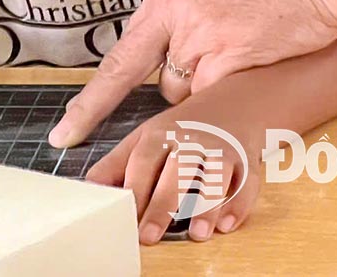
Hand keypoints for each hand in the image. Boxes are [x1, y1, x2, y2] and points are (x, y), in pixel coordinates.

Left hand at [51, 0, 336, 148]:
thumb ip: (183, 17)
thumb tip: (172, 52)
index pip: (119, 58)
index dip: (91, 102)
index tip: (65, 134)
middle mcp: (174, 17)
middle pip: (162, 80)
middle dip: (187, 77)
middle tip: (223, 46)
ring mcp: (200, 40)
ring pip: (191, 92)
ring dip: (212, 80)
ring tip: (245, 43)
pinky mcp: (229, 59)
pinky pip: (218, 95)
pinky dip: (235, 82)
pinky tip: (256, 52)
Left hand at [87, 99, 262, 244]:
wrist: (235, 103)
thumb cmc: (183, 129)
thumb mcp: (146, 138)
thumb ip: (117, 164)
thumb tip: (89, 189)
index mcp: (160, 134)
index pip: (143, 162)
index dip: (134, 190)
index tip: (125, 218)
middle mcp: (191, 140)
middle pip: (176, 172)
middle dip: (162, 204)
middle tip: (150, 235)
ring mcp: (221, 149)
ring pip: (214, 178)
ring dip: (205, 207)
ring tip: (197, 233)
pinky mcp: (247, 161)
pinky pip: (246, 184)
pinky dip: (237, 205)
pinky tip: (226, 225)